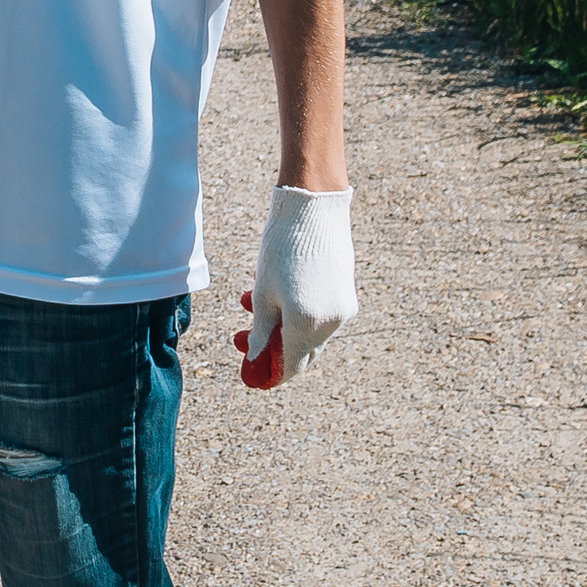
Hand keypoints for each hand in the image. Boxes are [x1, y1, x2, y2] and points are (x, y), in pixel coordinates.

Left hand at [236, 186, 356, 389]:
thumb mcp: (263, 292)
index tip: (253, 375)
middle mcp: (331, 324)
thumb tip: (255, 356)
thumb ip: (262, 330)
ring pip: (310, 333)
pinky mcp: (346, 296)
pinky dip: (298, 314)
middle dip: (272, 348)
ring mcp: (342, 311)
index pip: (293, 367)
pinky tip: (275, 295)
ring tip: (249, 303)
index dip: (272, 375)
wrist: (314, 211)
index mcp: (307, 325)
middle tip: (240, 337)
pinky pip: (321, 317)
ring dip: (282, 327)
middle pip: (302, 352)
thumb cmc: (282, 249)